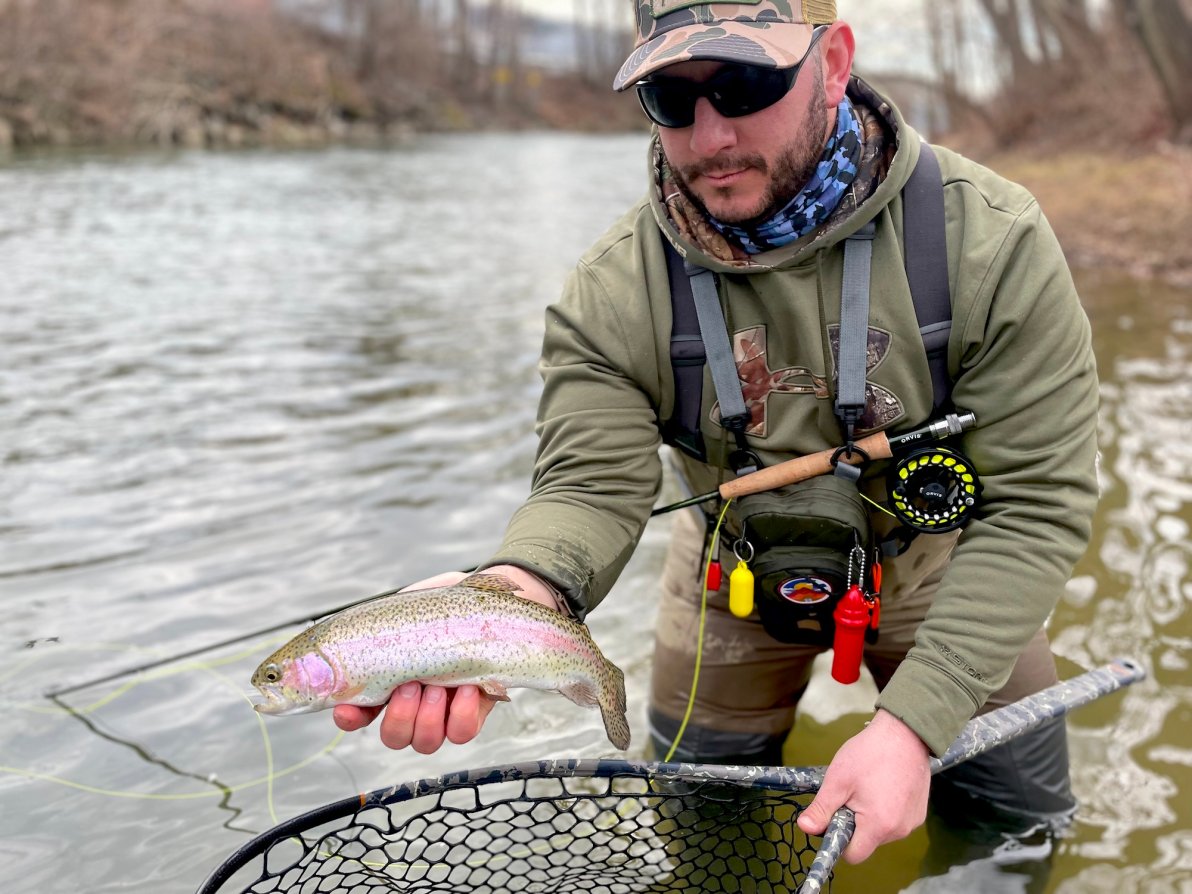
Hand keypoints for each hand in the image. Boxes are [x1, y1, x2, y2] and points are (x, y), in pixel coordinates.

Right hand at [332, 565, 561, 752]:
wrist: (498, 602)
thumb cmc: (449, 603)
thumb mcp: (410, 606)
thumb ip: (383, 625)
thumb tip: (351, 631)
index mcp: (388, 679)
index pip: (358, 711)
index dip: (349, 718)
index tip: (348, 708)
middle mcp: (414, 702)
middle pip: (393, 737)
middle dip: (398, 717)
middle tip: (410, 685)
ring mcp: (445, 710)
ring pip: (424, 742)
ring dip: (427, 718)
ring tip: (438, 685)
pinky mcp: (475, 711)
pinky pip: (461, 732)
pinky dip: (461, 714)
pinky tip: (467, 686)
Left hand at [796, 709, 931, 862]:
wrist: (905, 732)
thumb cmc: (870, 753)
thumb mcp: (838, 780)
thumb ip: (821, 809)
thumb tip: (805, 828)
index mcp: (879, 826)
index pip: (854, 855)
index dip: (839, 840)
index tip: (834, 818)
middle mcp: (900, 830)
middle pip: (867, 842)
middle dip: (854, 825)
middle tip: (851, 795)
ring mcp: (912, 822)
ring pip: (881, 832)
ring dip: (870, 817)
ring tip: (868, 787)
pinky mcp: (919, 813)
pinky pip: (895, 821)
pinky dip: (886, 810)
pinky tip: (883, 786)